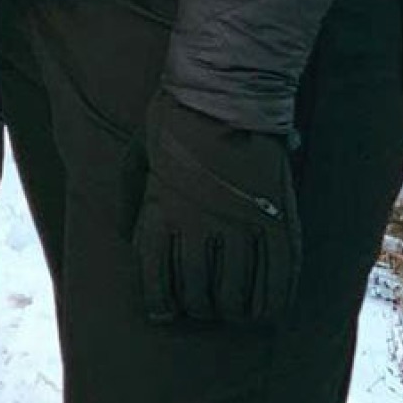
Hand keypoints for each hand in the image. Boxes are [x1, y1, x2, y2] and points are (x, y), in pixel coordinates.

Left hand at [130, 89, 300, 323]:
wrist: (225, 90)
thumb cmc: (175, 120)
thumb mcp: (136, 156)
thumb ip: (131, 199)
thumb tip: (126, 237)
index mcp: (161, 214)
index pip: (156, 283)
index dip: (162, 305)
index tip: (168, 312)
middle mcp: (198, 228)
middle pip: (197, 296)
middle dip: (199, 308)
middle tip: (205, 305)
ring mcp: (239, 226)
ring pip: (235, 297)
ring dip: (232, 310)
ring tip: (234, 309)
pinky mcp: (276, 221)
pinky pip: (276, 281)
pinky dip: (271, 304)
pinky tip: (266, 309)